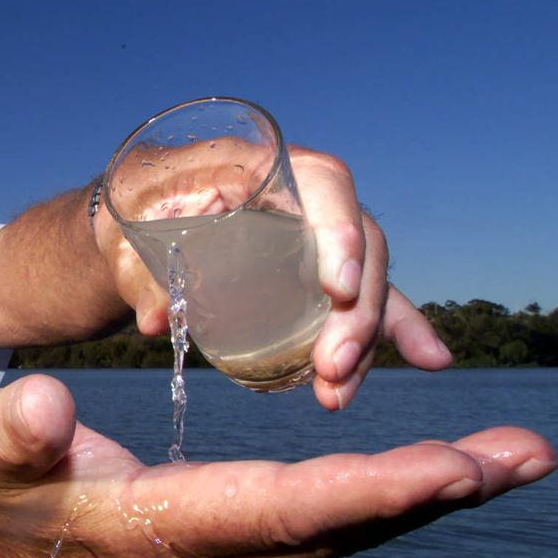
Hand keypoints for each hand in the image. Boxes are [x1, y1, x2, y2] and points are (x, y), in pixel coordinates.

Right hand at [0, 375, 556, 557]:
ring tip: (510, 457)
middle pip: (345, 527)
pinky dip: (395, 496)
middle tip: (522, 456)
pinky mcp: (250, 538)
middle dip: (435, 494)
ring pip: (351, 526)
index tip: (447, 467)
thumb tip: (51, 401)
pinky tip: (442, 473)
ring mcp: (242, 551)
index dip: (367, 493)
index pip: (282, 511)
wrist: (22, 549)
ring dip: (434, 494)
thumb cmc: (16, 493)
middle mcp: (223, 550)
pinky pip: (335, 520)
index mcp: (171, 525)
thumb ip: (17, 429)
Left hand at [92, 144, 448, 409]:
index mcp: (260, 163)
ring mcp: (314, 237)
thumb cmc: (132, 210)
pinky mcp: (315, 274)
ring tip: (337, 394)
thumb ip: (139, 268)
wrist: (134, 221)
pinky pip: (361, 299)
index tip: (337, 288)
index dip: (341, 229)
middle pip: (357, 243)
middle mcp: (301, 196)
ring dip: (366, 342)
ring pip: (365, 281)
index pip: (324, 182)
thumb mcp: (128, 229)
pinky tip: (429, 359)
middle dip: (357, 312)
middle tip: (331, 368)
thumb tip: (154, 321)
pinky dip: (392, 331)